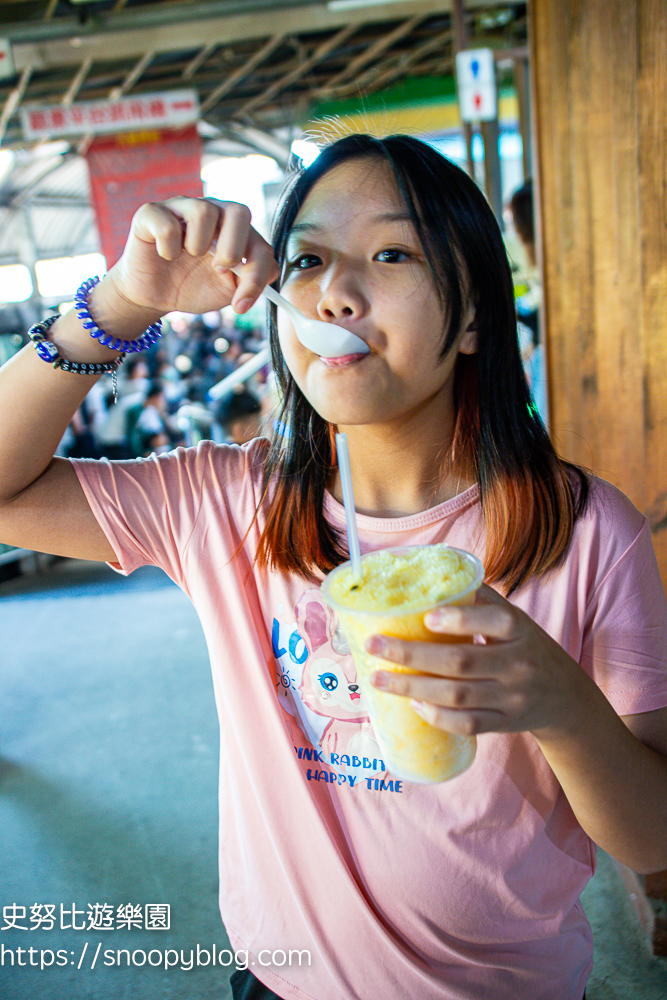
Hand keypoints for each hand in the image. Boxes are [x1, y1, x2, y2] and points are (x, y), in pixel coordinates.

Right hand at [103, 196, 279, 320]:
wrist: (154, 297)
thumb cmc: (192, 287)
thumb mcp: (227, 290)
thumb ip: (251, 280)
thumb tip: (272, 273)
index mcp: (234, 231)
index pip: (259, 243)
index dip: (256, 275)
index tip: (241, 303)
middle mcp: (211, 212)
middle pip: (239, 211)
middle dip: (234, 249)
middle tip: (219, 270)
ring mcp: (181, 208)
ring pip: (204, 211)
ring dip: (199, 246)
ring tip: (188, 257)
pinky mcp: (151, 213)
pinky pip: (167, 224)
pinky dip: (168, 248)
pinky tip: (165, 256)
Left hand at [367, 584, 590, 737]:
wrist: (565, 695)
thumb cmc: (526, 646)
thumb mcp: (515, 619)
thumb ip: (480, 599)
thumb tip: (431, 572)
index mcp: (520, 630)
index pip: (496, 621)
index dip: (461, 619)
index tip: (427, 616)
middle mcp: (518, 664)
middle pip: (462, 662)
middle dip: (412, 654)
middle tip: (374, 645)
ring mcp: (512, 698)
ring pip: (458, 696)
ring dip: (413, 687)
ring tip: (378, 678)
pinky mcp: (505, 724)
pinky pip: (468, 724)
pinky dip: (437, 717)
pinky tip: (412, 704)